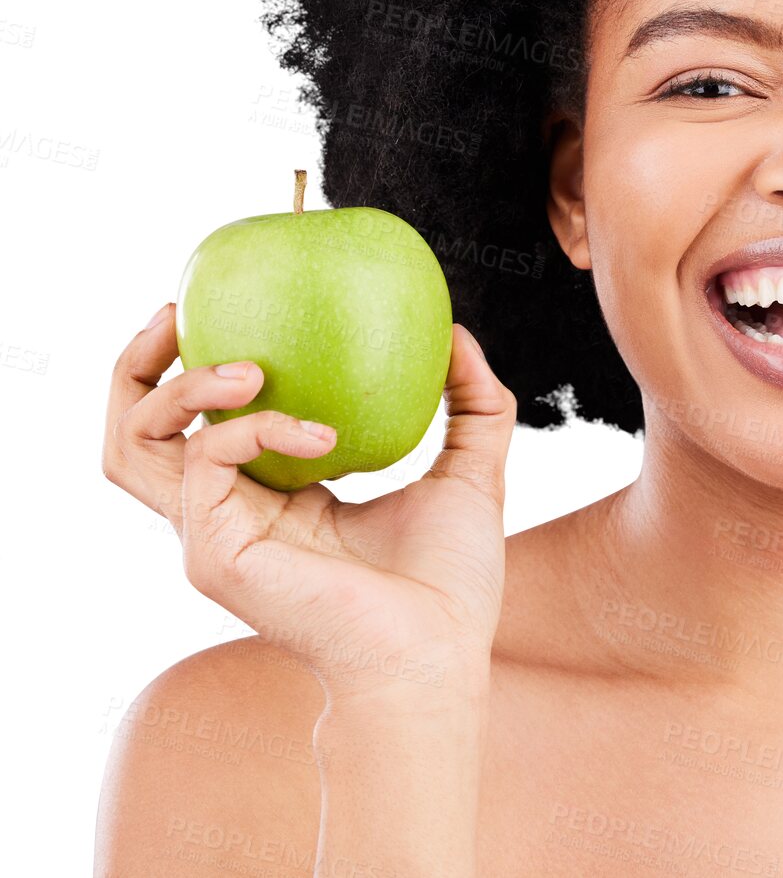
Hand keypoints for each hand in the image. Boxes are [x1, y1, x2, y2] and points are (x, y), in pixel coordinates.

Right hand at [103, 308, 513, 705]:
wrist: (439, 654)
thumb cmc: (450, 581)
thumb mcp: (470, 470)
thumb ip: (470, 400)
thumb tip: (459, 334)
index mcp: (271, 498)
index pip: (200, 427)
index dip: (194, 366)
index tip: (225, 309)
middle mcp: (227, 515)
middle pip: (132, 434)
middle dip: (137, 365)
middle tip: (178, 314)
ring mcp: (211, 537)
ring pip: (133, 448)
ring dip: (177, 387)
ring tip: (246, 364)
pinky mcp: (217, 554)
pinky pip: (206, 461)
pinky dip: (254, 426)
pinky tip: (318, 431)